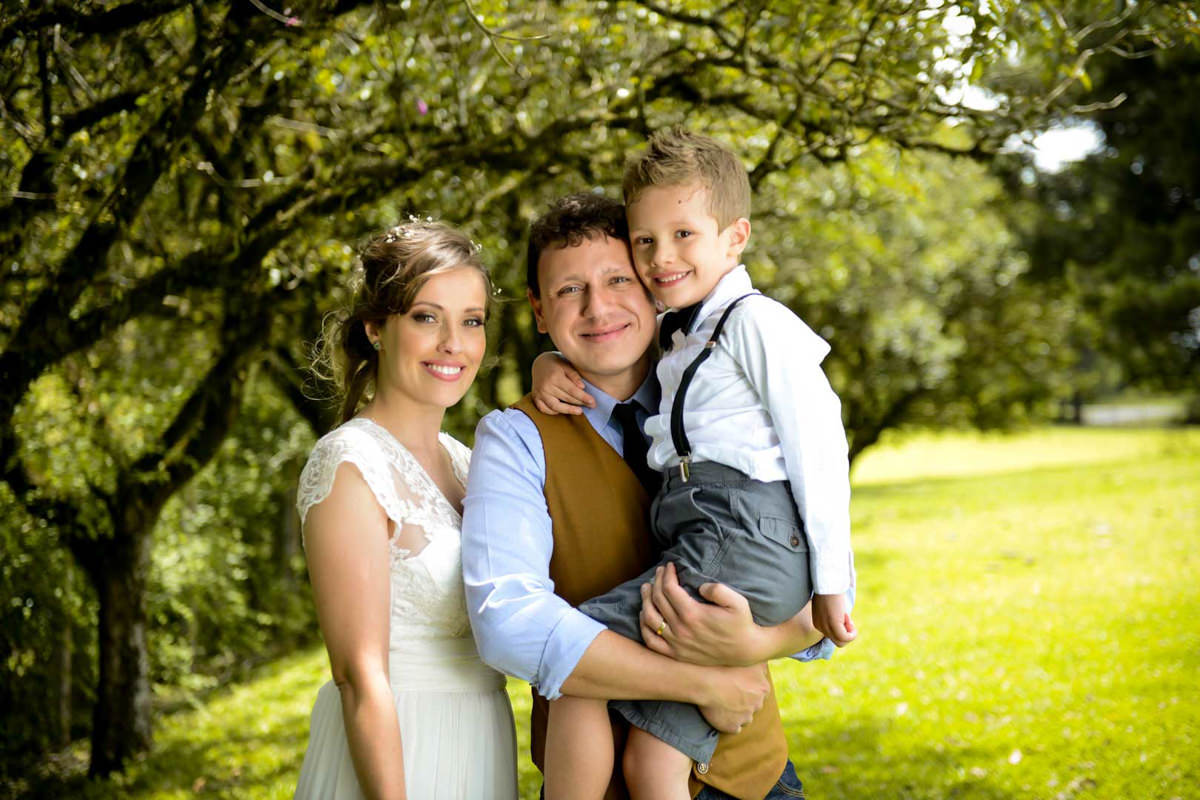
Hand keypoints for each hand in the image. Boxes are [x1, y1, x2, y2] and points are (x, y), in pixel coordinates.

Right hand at [531, 352, 593, 415]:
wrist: (539, 363)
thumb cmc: (556, 363)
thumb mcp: (566, 364)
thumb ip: (574, 375)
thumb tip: (582, 387)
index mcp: (555, 377)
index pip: (572, 390)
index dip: (583, 397)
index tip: (593, 402)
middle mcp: (546, 386)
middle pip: (566, 398)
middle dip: (580, 403)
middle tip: (591, 406)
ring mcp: (539, 393)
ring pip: (555, 407)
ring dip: (568, 410)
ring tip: (580, 411)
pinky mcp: (535, 398)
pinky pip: (544, 409)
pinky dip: (554, 412)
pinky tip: (563, 410)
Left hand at [639, 563, 764, 666]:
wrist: (745, 651)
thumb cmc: (742, 623)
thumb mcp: (738, 602)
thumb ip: (718, 590)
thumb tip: (700, 586)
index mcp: (693, 614)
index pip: (669, 589)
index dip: (667, 574)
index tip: (670, 565)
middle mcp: (681, 629)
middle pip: (658, 600)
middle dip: (656, 581)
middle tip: (659, 572)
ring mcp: (677, 643)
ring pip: (650, 619)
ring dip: (645, 600)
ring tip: (647, 588)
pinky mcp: (676, 654)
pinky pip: (652, 641)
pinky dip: (644, 626)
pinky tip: (645, 614)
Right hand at [697, 663, 768, 733]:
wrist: (705, 682)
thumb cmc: (724, 666)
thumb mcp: (748, 658)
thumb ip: (761, 662)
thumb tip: (766, 661)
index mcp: (763, 688)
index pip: (761, 691)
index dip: (749, 686)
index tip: (738, 683)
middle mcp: (757, 704)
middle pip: (754, 705)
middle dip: (745, 700)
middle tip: (730, 692)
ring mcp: (745, 717)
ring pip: (745, 717)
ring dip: (737, 713)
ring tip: (723, 703)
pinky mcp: (733, 726)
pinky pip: (734, 727)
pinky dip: (729, 722)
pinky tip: (721, 714)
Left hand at [812, 592, 856, 646]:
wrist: (828, 581)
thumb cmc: (830, 588)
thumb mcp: (829, 604)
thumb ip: (832, 613)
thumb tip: (842, 618)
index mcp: (817, 622)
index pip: (832, 635)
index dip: (842, 627)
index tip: (843, 614)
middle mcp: (819, 626)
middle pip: (837, 640)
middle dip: (846, 631)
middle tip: (846, 617)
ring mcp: (825, 626)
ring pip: (841, 642)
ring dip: (850, 633)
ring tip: (848, 618)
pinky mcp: (833, 624)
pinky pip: (845, 638)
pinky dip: (852, 632)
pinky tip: (848, 618)